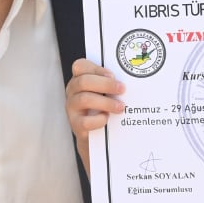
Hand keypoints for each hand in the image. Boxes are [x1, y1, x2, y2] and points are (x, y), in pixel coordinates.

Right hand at [66, 57, 124, 171]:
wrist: (97, 136)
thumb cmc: (104, 108)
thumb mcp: (106, 92)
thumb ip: (111, 84)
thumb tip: (131, 81)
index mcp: (79, 79)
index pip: (80, 66)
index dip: (97, 69)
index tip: (113, 75)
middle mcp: (72, 91)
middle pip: (83, 81)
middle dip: (105, 84)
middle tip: (122, 89)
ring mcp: (72, 108)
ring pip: (84, 99)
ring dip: (106, 102)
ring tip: (120, 107)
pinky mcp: (76, 125)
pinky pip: (85, 121)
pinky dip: (99, 120)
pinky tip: (107, 119)